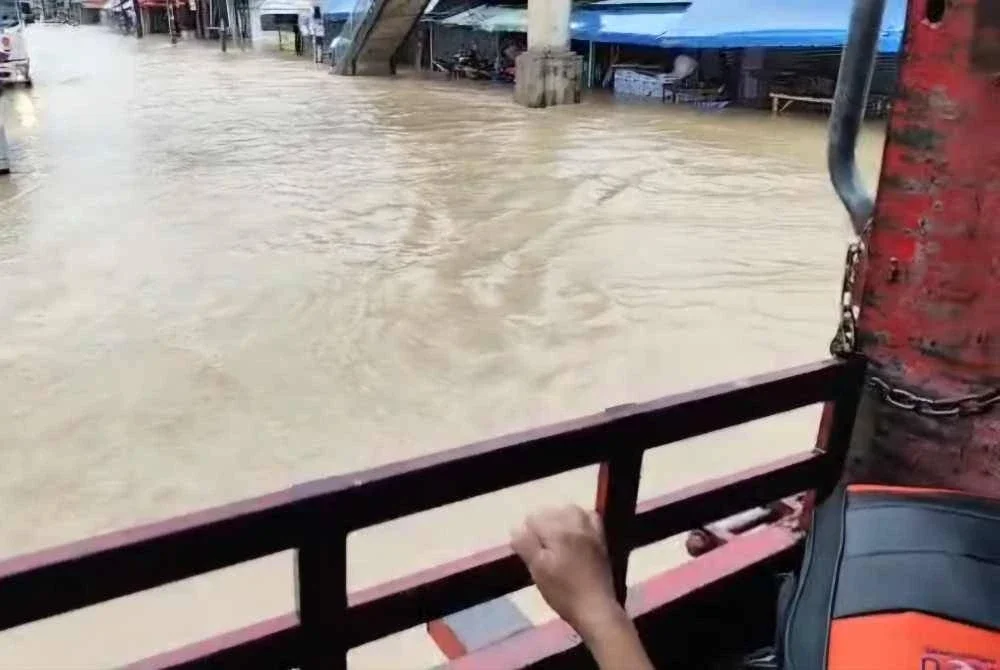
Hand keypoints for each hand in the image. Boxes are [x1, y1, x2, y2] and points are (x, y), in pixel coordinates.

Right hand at [510, 506, 622, 635]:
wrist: (595, 608)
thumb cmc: (563, 592)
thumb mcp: (538, 570)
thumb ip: (526, 545)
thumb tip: (517, 529)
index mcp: (558, 532)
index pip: (533, 519)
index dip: (526, 534)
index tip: (527, 551)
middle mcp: (576, 524)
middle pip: (551, 511)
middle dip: (542, 524)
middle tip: (540, 547)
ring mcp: (591, 531)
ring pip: (570, 510)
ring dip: (559, 518)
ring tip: (554, 537)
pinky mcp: (601, 540)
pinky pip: (590, 517)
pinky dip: (580, 519)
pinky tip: (575, 532)